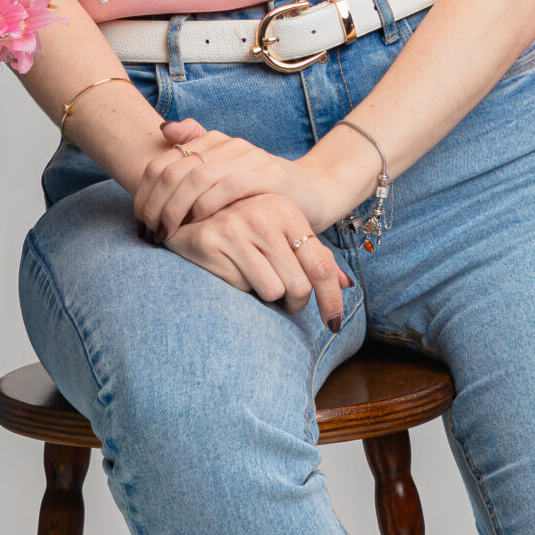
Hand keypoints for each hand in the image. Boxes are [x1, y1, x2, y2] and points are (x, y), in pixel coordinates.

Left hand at [133, 120, 360, 239]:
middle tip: (150, 228)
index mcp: (214, 141)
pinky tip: (198, 222)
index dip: (146, 189)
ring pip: (198, 176)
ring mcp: (249, 157)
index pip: (165, 160)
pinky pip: (228, 186)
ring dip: (177, 206)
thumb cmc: (260, 192)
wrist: (311, 194)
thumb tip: (163, 128)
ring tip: (168, 231)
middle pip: (176, 168)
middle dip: (157, 202)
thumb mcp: (223, 175)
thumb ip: (196, 151)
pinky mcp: (267, 175)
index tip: (140, 217)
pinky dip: (207, 204)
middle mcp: (229, 144)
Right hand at [164, 191, 353, 326]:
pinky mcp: (211, 243)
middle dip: (294, 302)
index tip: (333, 324)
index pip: (320, 264)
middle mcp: (263, 215)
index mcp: (286, 210)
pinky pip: (241, 287)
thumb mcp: (281, 232)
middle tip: (284, 299)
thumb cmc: (243, 227)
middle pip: (299, 285)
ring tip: (256, 280)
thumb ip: (314, 257)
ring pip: (273, 290)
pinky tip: (231, 270)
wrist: (187, 211)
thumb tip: (348, 286)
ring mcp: (236, 227)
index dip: (331, 299)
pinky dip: (241, 288)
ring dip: (267, 297)